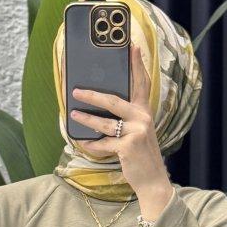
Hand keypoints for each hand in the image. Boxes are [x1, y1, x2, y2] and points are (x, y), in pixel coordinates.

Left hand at [70, 40, 175, 220]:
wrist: (153, 181)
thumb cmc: (142, 156)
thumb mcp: (139, 133)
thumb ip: (127, 119)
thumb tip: (102, 110)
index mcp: (145, 112)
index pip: (141, 83)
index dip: (137, 64)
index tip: (132, 45)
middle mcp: (142, 118)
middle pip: (114, 100)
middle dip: (93, 95)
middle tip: (76, 91)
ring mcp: (136, 132)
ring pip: (105, 123)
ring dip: (86, 119)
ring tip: (73, 114)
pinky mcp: (128, 147)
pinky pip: (104, 143)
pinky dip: (93, 145)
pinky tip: (84, 143)